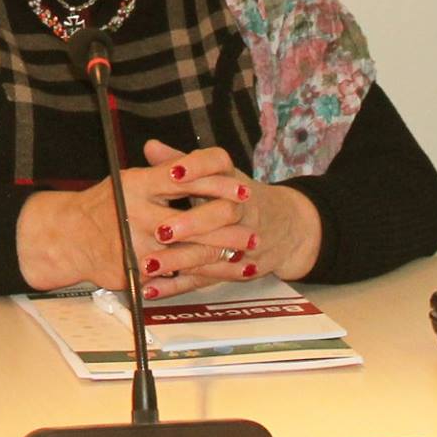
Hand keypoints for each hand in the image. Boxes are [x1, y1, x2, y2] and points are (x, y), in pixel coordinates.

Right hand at [17, 145, 253, 295]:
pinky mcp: (135, 270)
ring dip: (223, 250)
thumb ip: (163, 171)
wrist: (68, 238)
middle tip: (253, 224)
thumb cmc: (105, 206)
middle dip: (227, 223)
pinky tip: (225, 269)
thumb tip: (200, 164)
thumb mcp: (130, 180)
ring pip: (190, 250)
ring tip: (248, 248)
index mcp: (136, 184)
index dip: (216, 183)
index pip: (183, 178)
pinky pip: (178, 274)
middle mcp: (136, 213)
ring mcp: (135, 244)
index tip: (242, 188)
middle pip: (192, 219)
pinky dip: (205, 273)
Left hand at [141, 140, 320, 290]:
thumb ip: (180, 161)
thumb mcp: (216, 175)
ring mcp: (247, 242)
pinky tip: (153, 289)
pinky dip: (179, 286)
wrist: (287, 227)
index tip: (173, 173)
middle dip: (193, 223)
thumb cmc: (237, 196)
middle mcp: (244, 209)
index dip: (198, 167)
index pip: (219, 164)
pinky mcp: (242, 269)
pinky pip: (209, 279)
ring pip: (216, 252)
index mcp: (233, 180)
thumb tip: (150, 146)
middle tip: (161, 230)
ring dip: (181, 260)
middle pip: (224, 213)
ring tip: (148, 264)